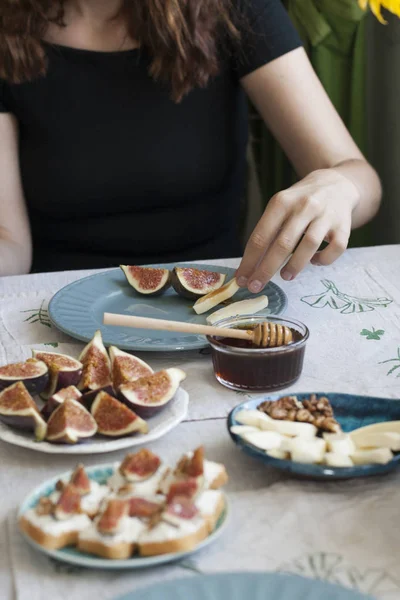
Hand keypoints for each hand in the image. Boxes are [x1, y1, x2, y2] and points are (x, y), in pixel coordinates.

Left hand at [236, 168, 359, 292]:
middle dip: (266, 269)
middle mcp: (304, 206)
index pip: (261, 236)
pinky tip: (314, 262)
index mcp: (282, 202)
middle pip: (282, 244)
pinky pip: (335, 248)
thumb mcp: (280, 208)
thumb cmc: (300, 203)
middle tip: (255, 286)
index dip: (249, 261)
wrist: (336, 184)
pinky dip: (323, 260)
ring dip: (294, 266)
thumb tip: (250, 267)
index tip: (241, 279)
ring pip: (309, 245)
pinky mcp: (344, 226)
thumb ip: (268, 233)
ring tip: (285, 277)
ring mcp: (325, 216)